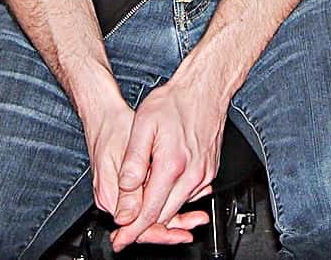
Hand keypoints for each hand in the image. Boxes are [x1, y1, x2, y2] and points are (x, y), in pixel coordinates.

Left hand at [110, 77, 228, 250]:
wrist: (204, 90)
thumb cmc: (174, 103)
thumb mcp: (142, 126)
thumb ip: (133, 163)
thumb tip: (124, 192)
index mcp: (173, 166)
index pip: (150, 211)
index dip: (132, 229)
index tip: (121, 239)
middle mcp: (192, 175)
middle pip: (165, 216)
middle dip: (143, 227)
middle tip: (124, 233)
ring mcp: (204, 175)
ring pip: (177, 208)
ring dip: (158, 215)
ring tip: (138, 215)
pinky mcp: (209, 172)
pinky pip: (189, 196)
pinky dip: (173, 201)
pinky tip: (160, 194)